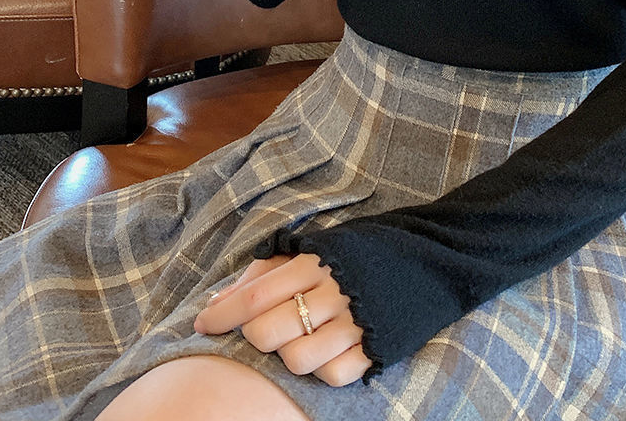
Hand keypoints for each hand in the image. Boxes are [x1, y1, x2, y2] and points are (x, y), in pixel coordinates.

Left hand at [193, 253, 372, 386]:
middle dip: (256, 336)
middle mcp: (336, 292)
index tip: (203, 324)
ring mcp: (357, 323)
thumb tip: (216, 302)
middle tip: (262, 329)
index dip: (223, 314)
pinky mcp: (376, 347)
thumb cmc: (354, 254)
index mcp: (317, 263)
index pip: (255, 295)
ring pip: (297, 360)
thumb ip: (263, 272)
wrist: (422, 256)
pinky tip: (326, 350)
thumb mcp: (311, 249)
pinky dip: (323, 369)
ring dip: (289, 354)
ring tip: (299, 338)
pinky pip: (333, 375)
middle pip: (269, 332)